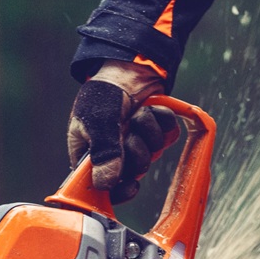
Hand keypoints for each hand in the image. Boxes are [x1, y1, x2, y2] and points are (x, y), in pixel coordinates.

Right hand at [67, 61, 178, 203]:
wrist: (126, 67)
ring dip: (149, 132)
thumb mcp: (98, 121)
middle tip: (128, 132)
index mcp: (90, 158)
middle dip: (136, 150)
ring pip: (152, 155)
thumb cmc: (103, 93)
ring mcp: (136, 145)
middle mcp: (113, 156)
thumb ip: (103, 152)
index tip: (130, 184)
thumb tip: (106, 184)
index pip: (102, 188)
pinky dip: (163, 122)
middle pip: (132, 172)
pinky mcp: (155, 133)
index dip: (117, 190)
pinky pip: (168, 138)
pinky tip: (153, 110)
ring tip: (138, 114)